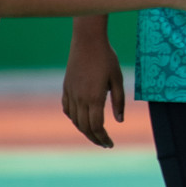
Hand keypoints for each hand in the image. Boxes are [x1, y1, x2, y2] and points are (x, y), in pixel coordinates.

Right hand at [62, 33, 125, 147]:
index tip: (110, 144)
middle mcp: (80, 99)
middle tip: (105, 144)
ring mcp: (71, 94)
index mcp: (94, 98)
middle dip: (95, 138)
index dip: (103, 138)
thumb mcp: (118, 79)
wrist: (87, 42)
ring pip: (75, 120)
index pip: (97, 126)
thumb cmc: (106, 58)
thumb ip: (118, 101)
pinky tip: (81, 120)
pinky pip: (67, 109)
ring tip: (96, 135)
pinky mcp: (66, 88)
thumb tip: (119, 121)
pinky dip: (74, 119)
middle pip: (85, 127)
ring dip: (85, 130)